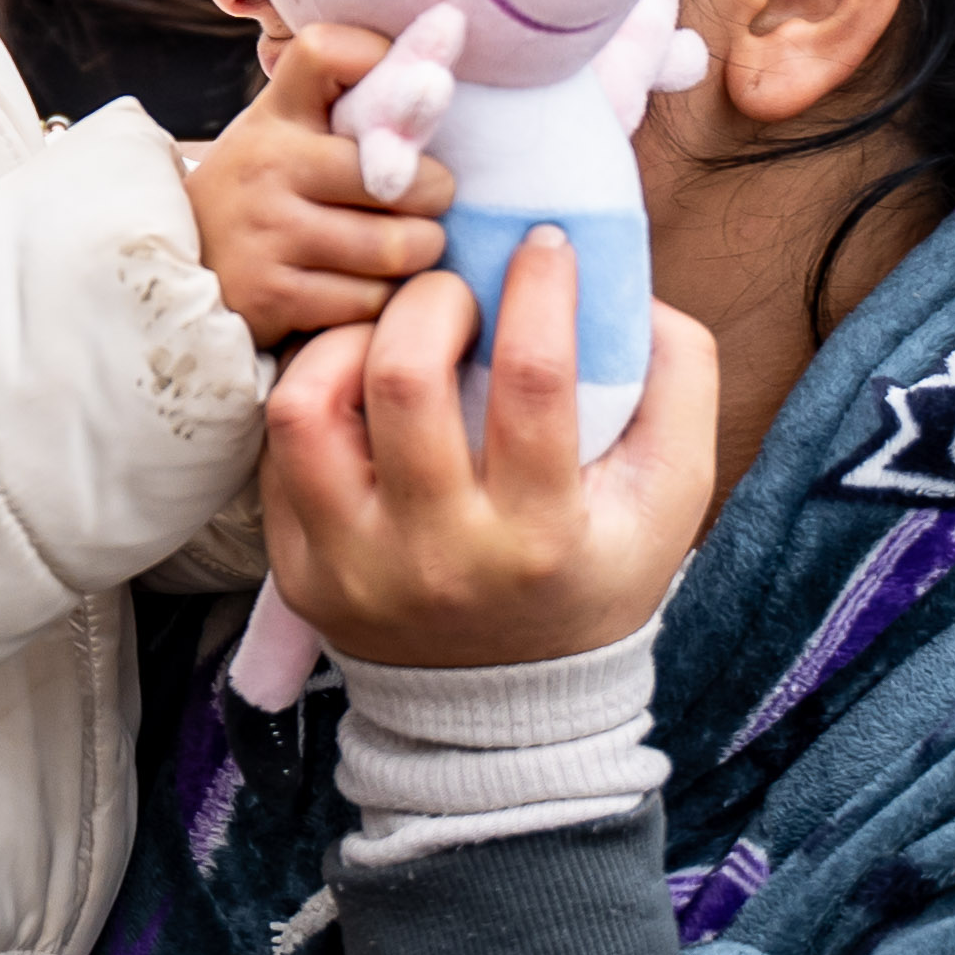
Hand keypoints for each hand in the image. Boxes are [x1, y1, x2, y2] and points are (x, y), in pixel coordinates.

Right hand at [192, 21, 447, 338]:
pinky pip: (371, 300)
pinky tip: (364, 288)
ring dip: (418, 253)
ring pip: (398, 246)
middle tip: (428, 204)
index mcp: (277, 113)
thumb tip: (444, 35)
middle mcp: (268, 163)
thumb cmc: (263, 193)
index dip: (382, 60)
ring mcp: (267, 231)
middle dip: (435, 196)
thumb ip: (347, 100)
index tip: (416, 87)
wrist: (183, 269)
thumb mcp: (286, 133)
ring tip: (404, 247)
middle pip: (403, 175)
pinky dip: (382, 300)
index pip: (328, 52)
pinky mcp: (272, 297)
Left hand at [261, 229, 724, 670]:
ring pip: (306, 409)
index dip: (540, 289)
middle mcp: (439, 559)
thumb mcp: (669, 500)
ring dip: (346, 341)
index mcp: (539, 540)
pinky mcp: (297, 573)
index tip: (545, 245)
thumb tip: (632, 284)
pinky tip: (353, 388)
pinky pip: (276, 451)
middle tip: (454, 291)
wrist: (508, 708)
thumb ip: (678, 386)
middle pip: (403, 380)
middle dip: (431, 299)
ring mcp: (355, 570)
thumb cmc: (592, 573)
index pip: (534, 383)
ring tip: (386, 334)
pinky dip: (313, 395)